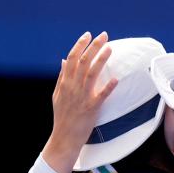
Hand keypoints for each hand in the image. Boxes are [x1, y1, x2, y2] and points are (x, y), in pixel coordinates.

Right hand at [43, 31, 118, 172]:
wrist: (64, 138)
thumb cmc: (62, 117)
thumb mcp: (57, 95)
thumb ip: (61, 77)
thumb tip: (64, 60)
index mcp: (65, 82)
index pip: (72, 58)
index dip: (80, 45)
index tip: (88, 35)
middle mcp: (72, 87)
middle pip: (83, 61)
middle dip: (93, 46)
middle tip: (104, 35)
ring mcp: (82, 97)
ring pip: (92, 73)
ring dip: (101, 59)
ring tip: (110, 48)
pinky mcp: (91, 108)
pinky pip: (101, 95)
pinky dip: (108, 87)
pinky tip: (116, 78)